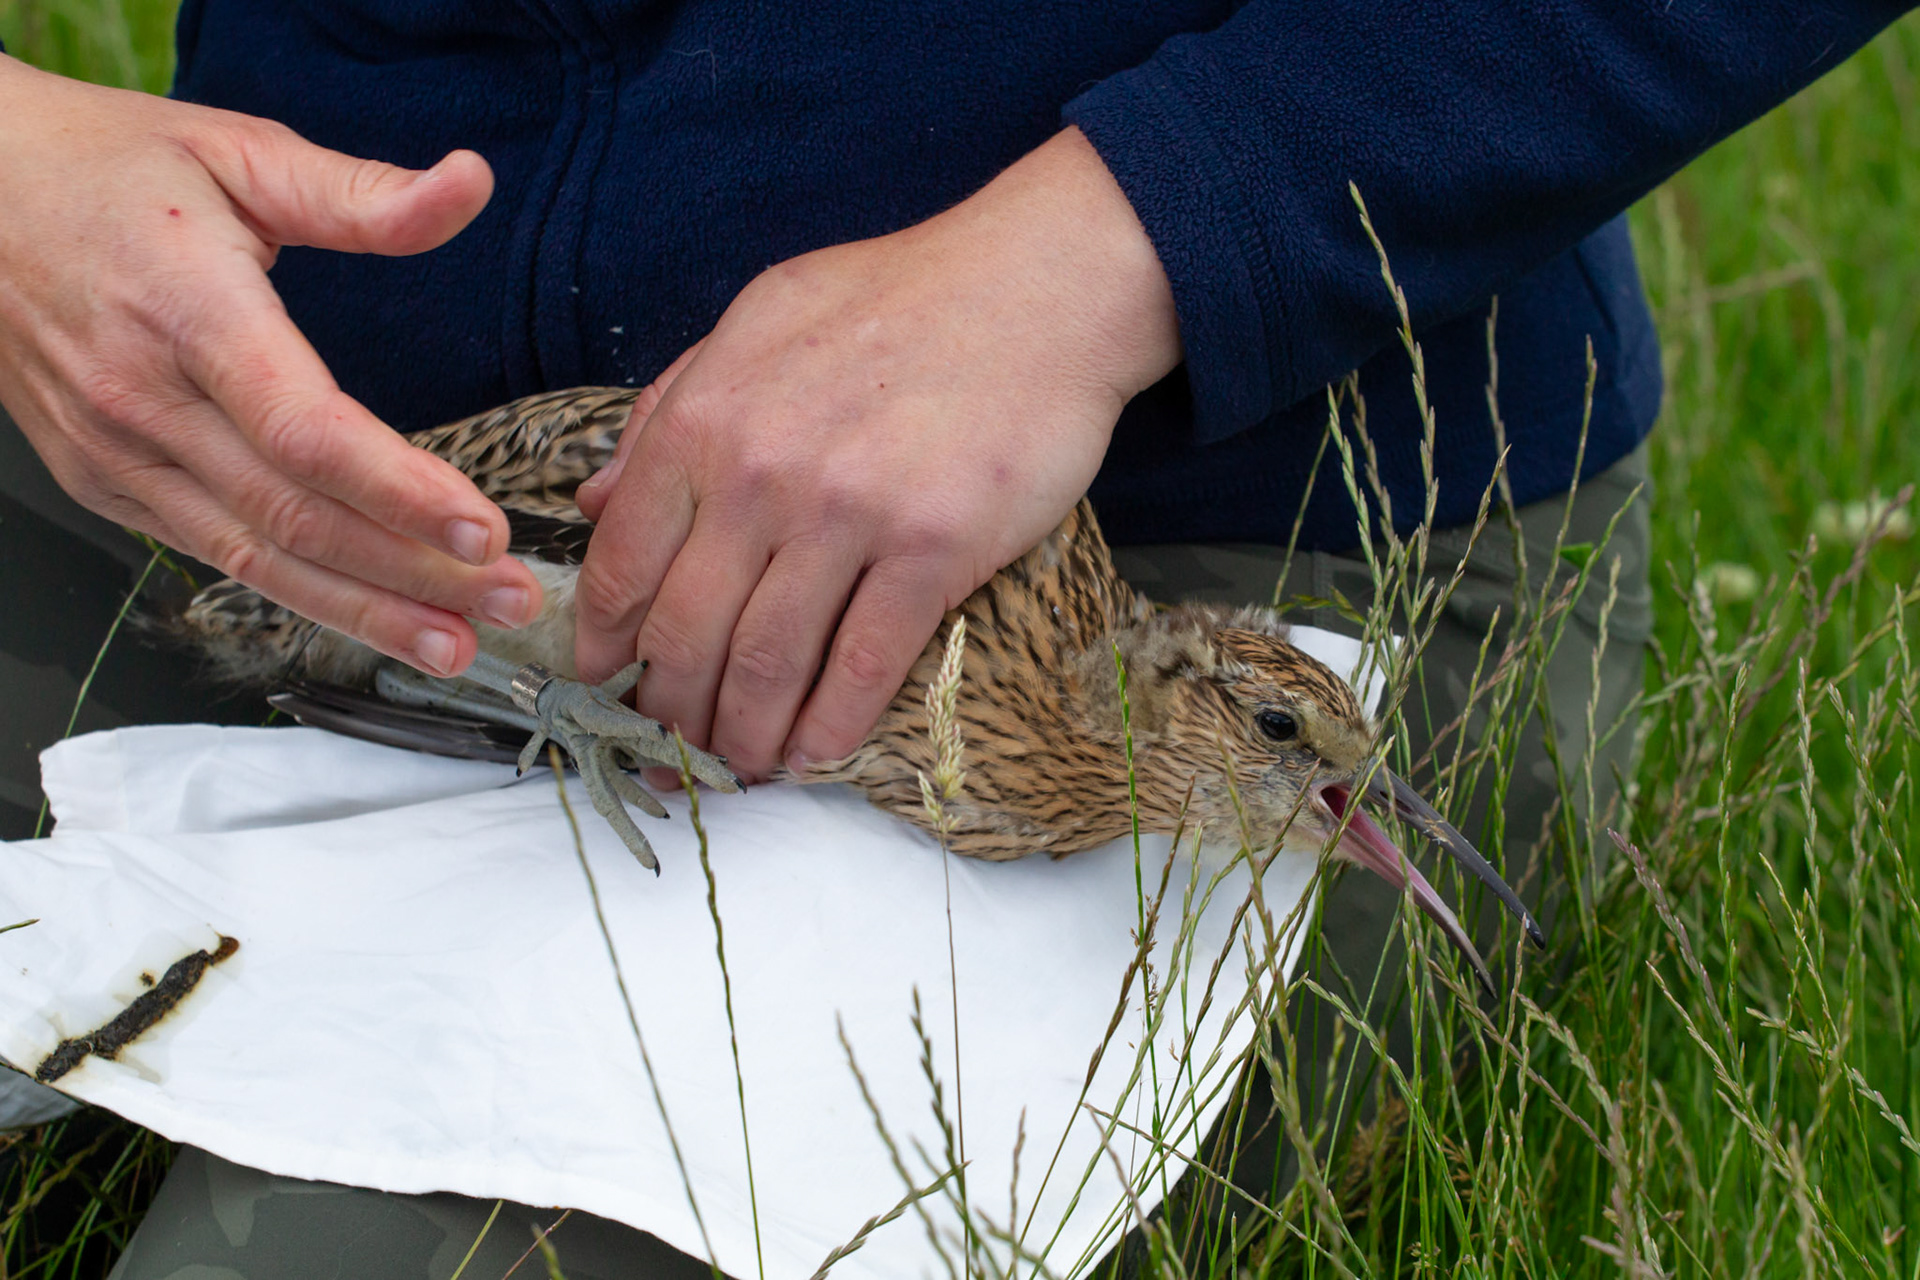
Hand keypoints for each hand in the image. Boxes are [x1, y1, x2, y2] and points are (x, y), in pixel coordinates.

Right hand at [0, 56, 540, 676]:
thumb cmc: (104, 170)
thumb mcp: (240, 151)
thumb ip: (361, 194)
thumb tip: (468, 183)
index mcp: (186, 307)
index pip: (304, 428)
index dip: (398, 491)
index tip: (484, 527)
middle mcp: (143, 396)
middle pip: (295, 515)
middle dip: (415, 572)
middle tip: (510, 600)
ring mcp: (118, 451)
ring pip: (258, 559)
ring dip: (369, 610)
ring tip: (458, 641)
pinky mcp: (108, 483)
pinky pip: (219, 556)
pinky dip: (304, 595)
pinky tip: (374, 617)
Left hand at [573, 127, 1180, 781]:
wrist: (1038, 287)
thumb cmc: (898, 299)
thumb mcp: (756, 323)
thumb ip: (669, 410)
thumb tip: (596, 499)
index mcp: (706, 419)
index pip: (622, 563)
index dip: (604, 644)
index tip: (605, 685)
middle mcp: (762, 474)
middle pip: (686, 633)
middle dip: (669, 710)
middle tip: (675, 747)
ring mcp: (848, 516)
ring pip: (766, 664)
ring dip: (742, 736)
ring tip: (739, 765)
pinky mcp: (933, 551)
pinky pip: (862, 667)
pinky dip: (828, 729)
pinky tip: (813, 755)